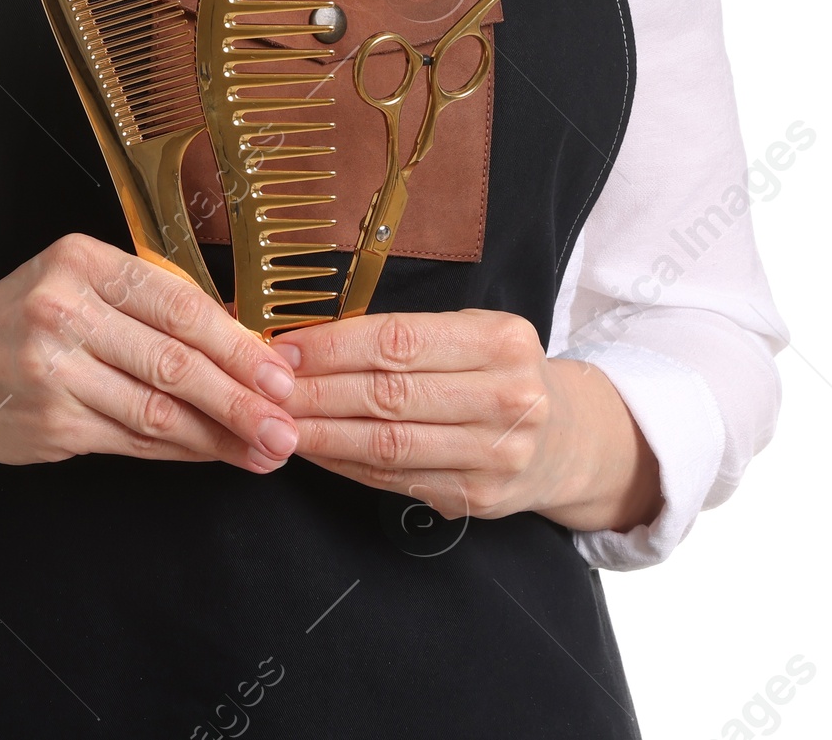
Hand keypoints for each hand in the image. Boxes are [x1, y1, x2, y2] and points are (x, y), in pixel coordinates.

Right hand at [0, 235, 299, 475]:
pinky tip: (210, 454)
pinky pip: (130, 440)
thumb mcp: (77, 282)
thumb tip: (243, 339)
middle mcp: (63, 309)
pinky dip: (177, 450)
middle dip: (241, 398)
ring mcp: (51, 371)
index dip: (239, 344)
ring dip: (219, 436)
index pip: (179, 303)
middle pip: (174, 361)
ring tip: (263, 450)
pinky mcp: (48, 424)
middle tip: (286, 424)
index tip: (281, 373)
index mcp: (82, 261)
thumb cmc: (18, 319)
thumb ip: (150, 302)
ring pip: (157, 409)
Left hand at [274, 308, 661, 532]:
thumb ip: (407, 334)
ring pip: (389, 446)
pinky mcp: (480, 500)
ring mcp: (497, 456)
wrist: (565, 439)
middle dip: (317, 393)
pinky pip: (397, 479)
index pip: (400, 340)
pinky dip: (347, 465)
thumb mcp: (471, 332)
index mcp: (501, 340)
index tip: (284, 348)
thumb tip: (310, 339)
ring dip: (322, 435)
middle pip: (390, 396)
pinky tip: (315, 450)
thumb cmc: (497, 370)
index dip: (334, 346)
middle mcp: (508, 398)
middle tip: (266, 390)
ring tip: (277, 423)